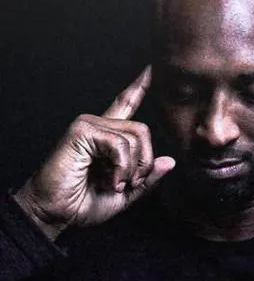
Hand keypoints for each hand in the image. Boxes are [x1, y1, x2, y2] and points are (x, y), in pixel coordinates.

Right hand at [14, 67, 174, 240]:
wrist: (56, 213)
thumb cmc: (84, 203)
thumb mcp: (126, 194)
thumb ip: (147, 178)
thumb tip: (170, 161)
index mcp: (109, 137)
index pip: (127, 104)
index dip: (140, 86)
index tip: (152, 67)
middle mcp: (100, 126)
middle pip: (144, 131)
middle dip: (144, 163)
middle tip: (128, 183)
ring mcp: (90, 125)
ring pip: (136, 137)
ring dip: (131, 168)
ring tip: (114, 183)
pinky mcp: (82, 130)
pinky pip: (120, 143)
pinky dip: (121, 167)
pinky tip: (108, 180)